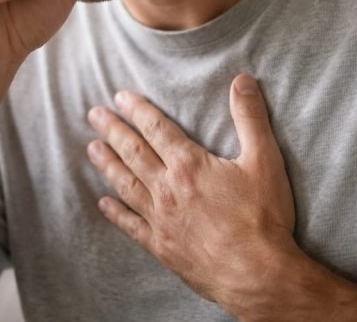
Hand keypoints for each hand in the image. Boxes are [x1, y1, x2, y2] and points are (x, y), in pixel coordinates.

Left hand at [86, 74, 299, 317]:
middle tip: (94, 114)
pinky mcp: (161, 247)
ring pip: (126, 185)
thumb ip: (251, 118)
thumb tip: (242, 81)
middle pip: (133, 152)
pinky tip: (103, 204)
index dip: (137, 110)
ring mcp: (161, 219)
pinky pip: (131, 226)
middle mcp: (168, 189)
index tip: (119, 97)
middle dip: (113, 130)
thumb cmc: (263, 218)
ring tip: (92, 149)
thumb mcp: (265, 161)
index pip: (156, 128)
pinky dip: (115, 213)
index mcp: (189, 165)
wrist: (257, 275)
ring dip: (107, 164)